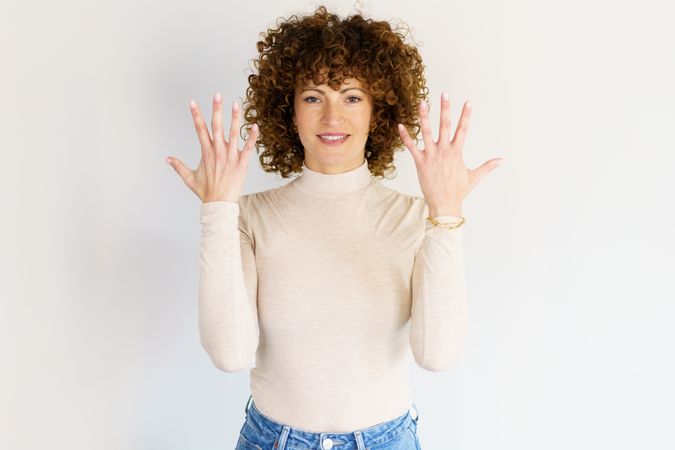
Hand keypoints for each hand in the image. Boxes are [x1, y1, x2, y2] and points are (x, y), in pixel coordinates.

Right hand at [166, 93, 257, 202]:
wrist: (220, 205)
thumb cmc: (206, 192)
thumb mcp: (189, 178)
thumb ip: (178, 166)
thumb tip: (167, 159)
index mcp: (206, 153)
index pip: (200, 129)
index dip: (196, 115)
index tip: (193, 102)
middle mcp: (218, 152)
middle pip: (216, 126)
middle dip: (216, 110)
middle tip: (217, 94)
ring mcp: (230, 157)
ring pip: (233, 133)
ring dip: (234, 118)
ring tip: (236, 103)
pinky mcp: (242, 163)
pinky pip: (248, 147)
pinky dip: (252, 137)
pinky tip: (255, 125)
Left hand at [397, 92, 503, 215]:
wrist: (444, 205)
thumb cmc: (458, 191)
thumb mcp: (475, 177)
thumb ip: (488, 166)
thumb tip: (502, 160)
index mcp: (457, 152)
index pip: (463, 129)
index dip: (466, 115)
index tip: (468, 102)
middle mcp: (445, 151)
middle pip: (445, 125)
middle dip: (445, 108)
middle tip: (444, 93)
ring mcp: (432, 156)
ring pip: (427, 132)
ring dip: (424, 117)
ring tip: (422, 103)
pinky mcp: (420, 162)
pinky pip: (411, 147)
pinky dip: (406, 136)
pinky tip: (400, 125)